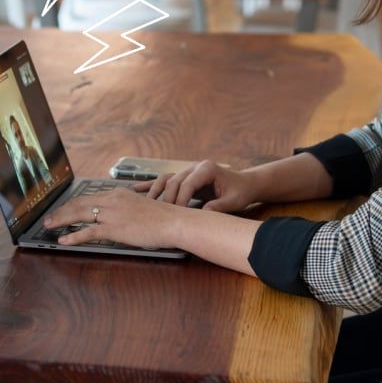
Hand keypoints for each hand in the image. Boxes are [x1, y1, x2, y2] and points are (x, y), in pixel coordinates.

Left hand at [42, 188, 183, 248]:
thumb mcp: (140, 207)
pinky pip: (88, 232)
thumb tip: (116, 217)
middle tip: (49, 218)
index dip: (73, 204)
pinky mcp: (114, 228)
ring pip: (79, 214)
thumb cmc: (162, 218)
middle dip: (61, 211)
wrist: (173, 222)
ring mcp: (112, 214)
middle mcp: (112, 200)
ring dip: (61, 220)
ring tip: (49, 226)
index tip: (63, 209)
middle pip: (79, 203)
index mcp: (118, 194)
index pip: (89, 197)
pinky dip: (73, 236)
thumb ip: (125, 209)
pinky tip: (64, 240)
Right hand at [135, 160, 257, 211]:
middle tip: (162, 216)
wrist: (244, 184)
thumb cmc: (240, 192)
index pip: (187, 184)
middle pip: (173, 181)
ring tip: (145, 204)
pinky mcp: (184, 176)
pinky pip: (165, 180)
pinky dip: (152, 185)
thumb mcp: (233, 201)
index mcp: (207, 168)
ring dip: (155, 191)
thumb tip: (203, 214)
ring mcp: (188, 170)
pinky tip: (137, 190)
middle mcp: (195, 166)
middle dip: (167, 199)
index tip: (177, 215)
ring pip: (166, 179)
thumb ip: (219, 206)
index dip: (180, 200)